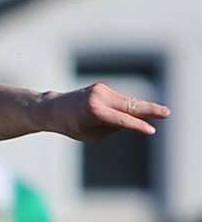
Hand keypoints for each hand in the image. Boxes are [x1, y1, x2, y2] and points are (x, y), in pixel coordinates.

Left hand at [50, 82, 168, 140]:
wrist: (54, 108)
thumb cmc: (72, 126)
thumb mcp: (91, 134)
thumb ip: (112, 127)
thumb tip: (133, 119)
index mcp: (93, 111)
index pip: (121, 120)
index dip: (137, 126)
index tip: (151, 131)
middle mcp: (98, 97)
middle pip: (129, 105)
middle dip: (149, 110)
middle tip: (167, 113)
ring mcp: (100, 90)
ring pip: (127, 102)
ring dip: (142, 109)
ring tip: (162, 113)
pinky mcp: (102, 87)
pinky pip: (121, 99)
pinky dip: (130, 106)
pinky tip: (140, 110)